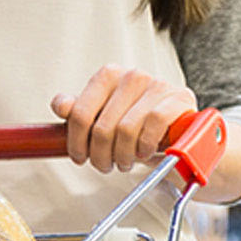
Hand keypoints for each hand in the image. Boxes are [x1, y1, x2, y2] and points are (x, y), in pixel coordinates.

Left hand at [51, 66, 196, 172]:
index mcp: (109, 75)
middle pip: (102, 127)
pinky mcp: (178, 98)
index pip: (80, 113)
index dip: (76, 141)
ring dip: (123, 155)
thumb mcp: (105, 115)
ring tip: (125, 161)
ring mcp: (157, 85)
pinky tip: (144, 152)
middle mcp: (132, 76)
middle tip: (105, 164)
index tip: (80, 156)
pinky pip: (154, 124)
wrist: (178, 126)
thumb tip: (62, 105)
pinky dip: (145, 145)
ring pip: (126, 129)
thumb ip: (80, 109)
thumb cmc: (139, 121)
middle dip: (101, 154)